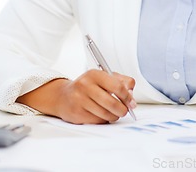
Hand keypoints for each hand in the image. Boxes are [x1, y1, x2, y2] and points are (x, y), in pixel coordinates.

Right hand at [17, 70, 135, 123]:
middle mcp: (86, 85)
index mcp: (95, 74)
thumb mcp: (104, 77)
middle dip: (122, 109)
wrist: (64, 96)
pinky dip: (104, 120)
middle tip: (125, 110)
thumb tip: (131, 93)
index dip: (127, 96)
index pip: (117, 86)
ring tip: (114, 113)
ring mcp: (80, 100)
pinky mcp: (77, 113)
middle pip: (112, 103)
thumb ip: (121, 81)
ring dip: (114, 116)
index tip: (131, 102)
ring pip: (106, 114)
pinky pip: (98, 121)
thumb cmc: (87, 86)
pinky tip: (101, 114)